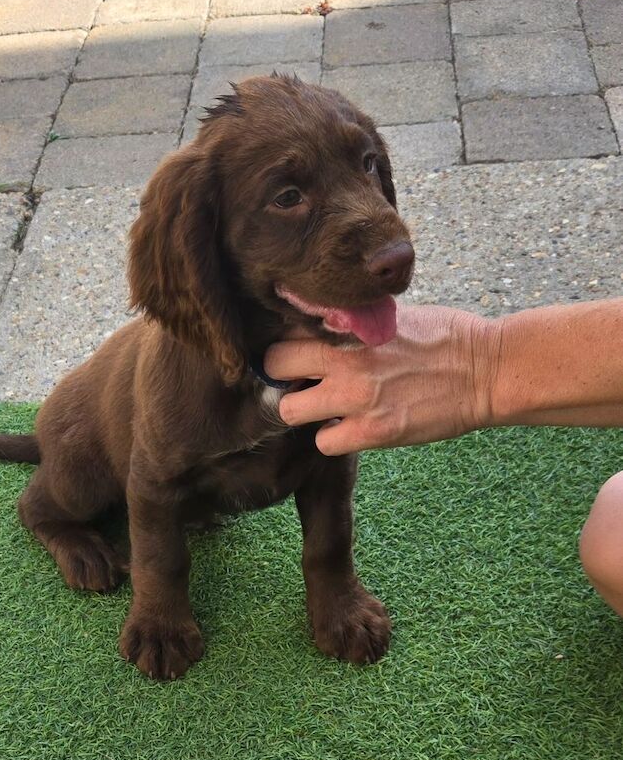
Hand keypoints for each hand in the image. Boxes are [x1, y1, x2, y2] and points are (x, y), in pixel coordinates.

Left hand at [264, 304, 498, 454]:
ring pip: (288, 411)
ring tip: (326, 408)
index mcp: (349, 326)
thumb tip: (324, 328)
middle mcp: (344, 359)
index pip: (286, 330)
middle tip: (302, 382)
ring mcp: (355, 398)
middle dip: (283, 376)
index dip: (287, 344)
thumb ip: (353, 325)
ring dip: (304, 411)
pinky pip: (325, 443)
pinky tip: (351, 427)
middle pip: (273, 366)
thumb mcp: (392, 317)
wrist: (486, 370)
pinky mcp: (374, 432)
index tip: (296, 354)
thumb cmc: (445, 336)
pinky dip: (334, 437)